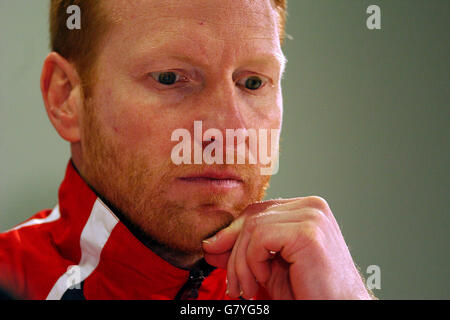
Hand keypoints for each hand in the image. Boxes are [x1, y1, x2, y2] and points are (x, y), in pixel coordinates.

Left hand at [202, 196, 372, 299]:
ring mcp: (312, 215)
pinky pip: (260, 238)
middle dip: (234, 250)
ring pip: (253, 227)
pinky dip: (254, 262)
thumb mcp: (267, 267)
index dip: (233, 232)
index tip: (215, 252)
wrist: (338, 309)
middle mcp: (311, 206)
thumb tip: (211, 243)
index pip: (257, 210)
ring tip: (251, 287)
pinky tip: (266, 278)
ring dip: (243, 263)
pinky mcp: (308, 232)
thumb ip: (242, 251)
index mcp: (305, 209)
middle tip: (234, 282)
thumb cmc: (310, 291)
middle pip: (252, 216)